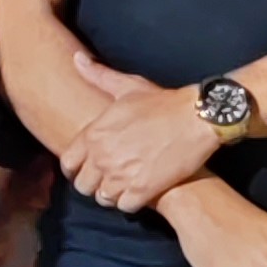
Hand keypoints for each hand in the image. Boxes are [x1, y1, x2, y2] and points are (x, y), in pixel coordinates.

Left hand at [63, 52, 218, 213]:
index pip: (67, 164)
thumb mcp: (128, 86)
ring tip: (126, 185)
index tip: (89, 168)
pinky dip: (130, 203)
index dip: (76, 169)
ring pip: (102, 198)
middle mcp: (102, 157)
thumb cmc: (164, 102)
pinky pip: (124, 207)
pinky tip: (140, 192)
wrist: (199, 117)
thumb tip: (76, 59)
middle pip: (83, 185)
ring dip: (112, 194)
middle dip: (94, 183)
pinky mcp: (143, 190)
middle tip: (110, 178)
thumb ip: (98, 76)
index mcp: (94, 134)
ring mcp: (121, 175)